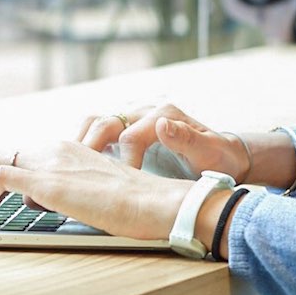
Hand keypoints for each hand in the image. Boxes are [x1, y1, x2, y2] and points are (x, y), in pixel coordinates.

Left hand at [0, 139, 191, 238]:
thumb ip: (65, 190)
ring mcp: (52, 163)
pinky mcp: (50, 182)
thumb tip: (37, 202)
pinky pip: (1, 177)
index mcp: (68, 149)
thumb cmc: (135, 207)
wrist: (158, 204)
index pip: (18, 154)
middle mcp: (56, 149)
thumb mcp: (93, 193)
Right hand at [77, 103, 253, 180]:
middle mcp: (144, 112)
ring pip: (96, 121)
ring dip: (82, 142)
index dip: (124, 160)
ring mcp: (133, 119)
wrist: (222, 157)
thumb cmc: (217, 158)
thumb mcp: (209, 151)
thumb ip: (187, 138)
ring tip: (72, 168)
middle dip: (92, 147)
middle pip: (106, 121)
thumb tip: (162, 124)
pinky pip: (98, 131)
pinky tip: (78, 165)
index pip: (130, 135)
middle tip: (86, 174)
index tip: (124, 182)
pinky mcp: (126, 130)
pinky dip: (84, 144)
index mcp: (163, 115)